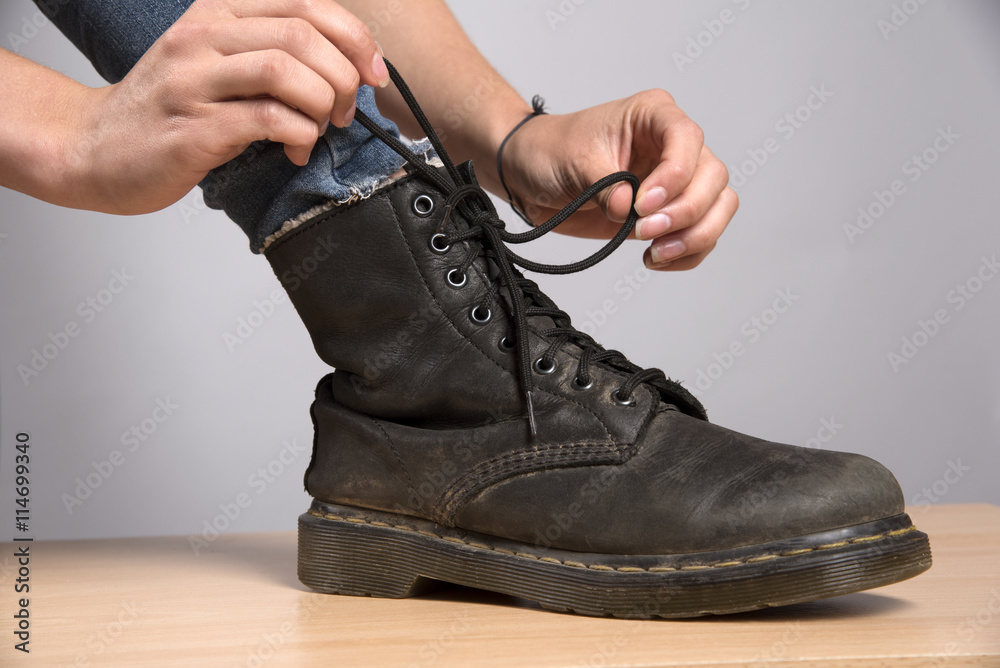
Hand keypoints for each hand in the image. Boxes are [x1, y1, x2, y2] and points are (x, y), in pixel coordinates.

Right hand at [66, 0, 388, 213]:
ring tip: (320, 129)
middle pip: (303, 34)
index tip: (373, 71)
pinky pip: (269, 120)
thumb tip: (346, 68)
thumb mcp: (216, 63)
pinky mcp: (194, 127)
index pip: (306, 4)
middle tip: (346, 111)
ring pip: (287, 70)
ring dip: (323, 104)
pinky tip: (295, 150)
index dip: (354, 37)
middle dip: (344, 76)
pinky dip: (300, 136)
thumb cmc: (168, 112)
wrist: (94, 149)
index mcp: (217, 13)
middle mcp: (204, 37)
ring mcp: (195, 81)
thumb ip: (271, 54)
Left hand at [499, 89, 736, 270]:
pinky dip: (688, 253)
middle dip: (685, 211)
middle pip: (712, 177)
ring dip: (694, 236)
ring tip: (655, 251)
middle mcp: (672, 145)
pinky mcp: (669, 213)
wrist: (532, 175)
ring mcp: (675, 181)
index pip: (687, 138)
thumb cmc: (551, 151)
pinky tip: (656, 259)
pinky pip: (702, 233)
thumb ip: (606, 186)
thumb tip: (629, 210)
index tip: (643, 203)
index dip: (674, 174)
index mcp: (653, 115)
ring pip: (718, 206)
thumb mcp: (574, 162)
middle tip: (644, 231)